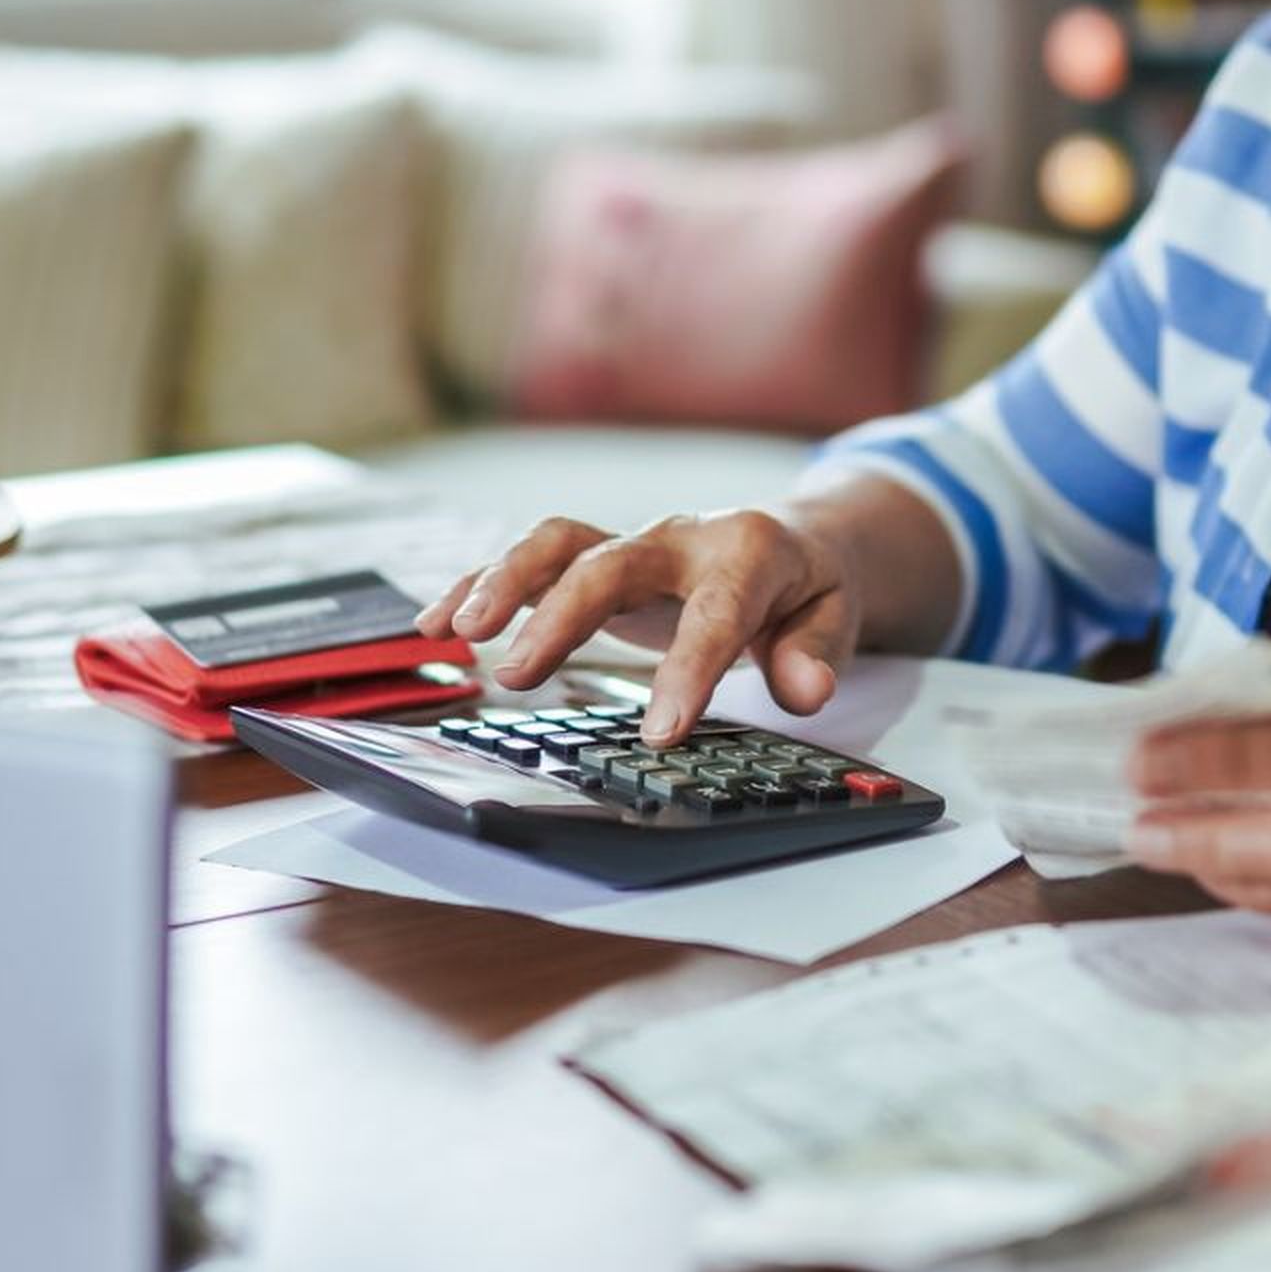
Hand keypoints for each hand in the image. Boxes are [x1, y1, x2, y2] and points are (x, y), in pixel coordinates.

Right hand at [413, 510, 860, 744]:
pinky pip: (529, 561)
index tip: (662, 733)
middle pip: (610, 564)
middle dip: (561, 617)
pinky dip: (478, 584)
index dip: (688, 672)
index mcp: (746, 553)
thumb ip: (816, 654)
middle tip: (520, 676)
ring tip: (458, 633)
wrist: (790, 539)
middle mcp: (676, 538)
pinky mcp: (594, 557)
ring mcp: (629, 543)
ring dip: (503, 583)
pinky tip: (435, 624)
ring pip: (557, 544)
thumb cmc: (805, 588)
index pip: (714, 614)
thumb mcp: (835, 618)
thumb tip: (806, 691)